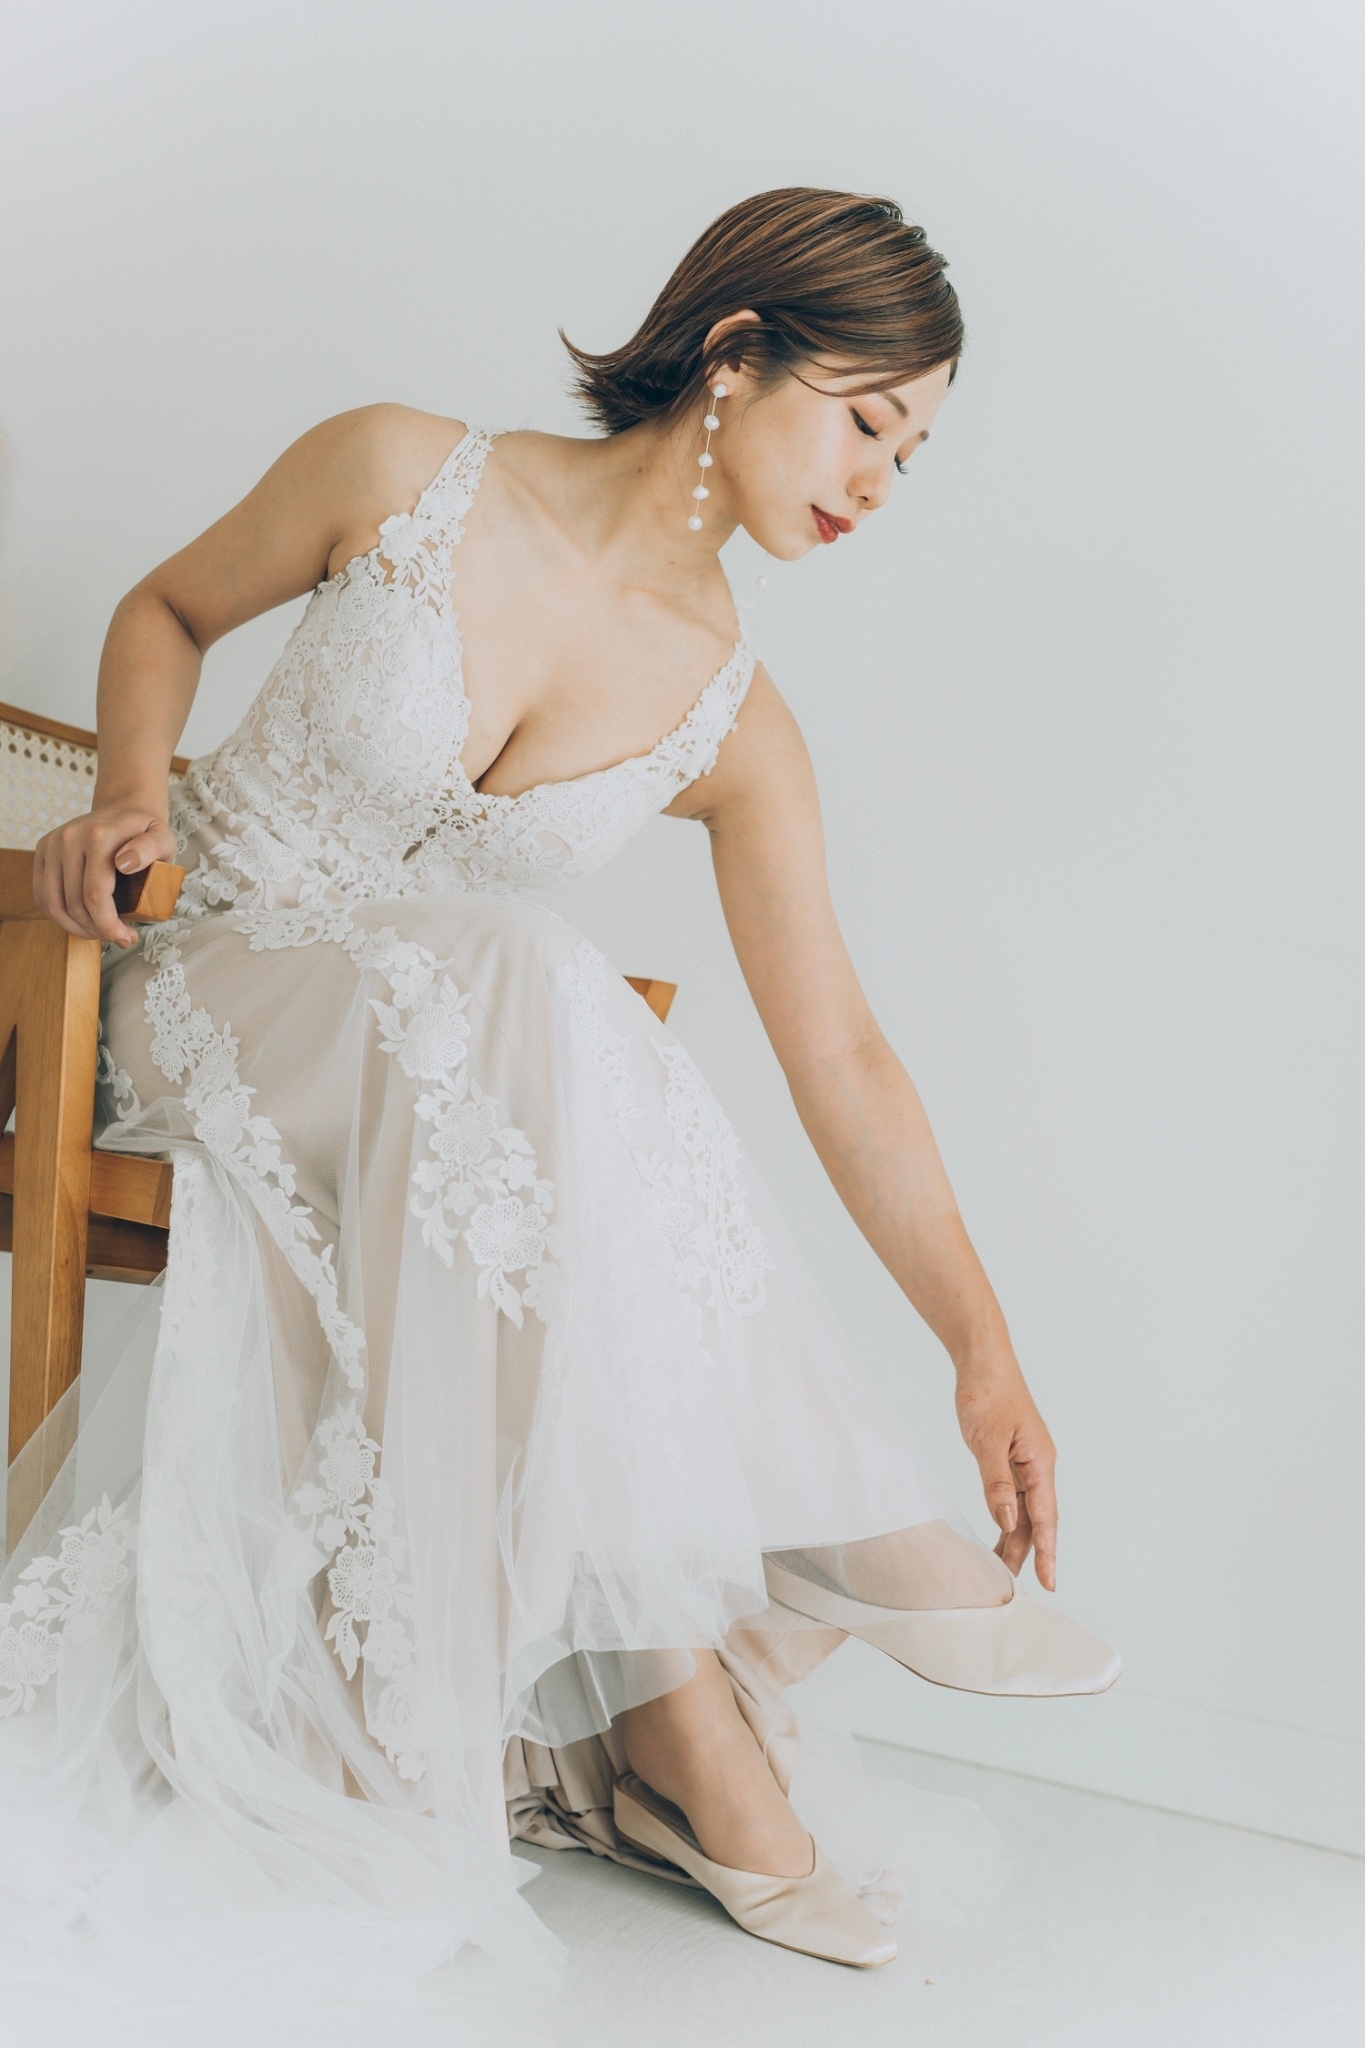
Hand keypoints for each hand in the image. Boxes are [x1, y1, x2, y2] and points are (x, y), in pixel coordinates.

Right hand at [33, 804, 178, 947]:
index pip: (95, 894)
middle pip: (74, 903)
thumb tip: (125, 864)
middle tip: (118, 938)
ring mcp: (52, 844)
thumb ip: (150, 848)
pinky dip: (59, 916)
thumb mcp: (162, 837)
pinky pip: (42, 895)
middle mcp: (70, 837)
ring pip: (54, 904)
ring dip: (76, 928)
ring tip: (100, 932)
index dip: (108, 925)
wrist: (122, 812)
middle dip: (97, 930)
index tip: (127, 938)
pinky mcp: (43, 851)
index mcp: (99, 836)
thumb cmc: (145, 833)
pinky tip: (81, 923)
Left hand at [954, 1353, 1057, 1590]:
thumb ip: (998, 1484)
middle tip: (1013, 1584)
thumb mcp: (986, 1441)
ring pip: (1026, 1509)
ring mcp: (1027, 1461)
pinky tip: (1000, 1532)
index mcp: (1040, 1462)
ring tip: (1002, 1567)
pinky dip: (1008, 1516)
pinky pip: (1014, 1494)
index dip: (1048, 1552)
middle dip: (1029, 1552)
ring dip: (1016, 1537)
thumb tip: (1009, 1523)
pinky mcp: (1013, 1456)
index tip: (1050, 1582)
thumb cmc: (986, 1394)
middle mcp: (1039, 1465)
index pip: (1046, 1517)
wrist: (983, 1361)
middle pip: (1038, 1519)